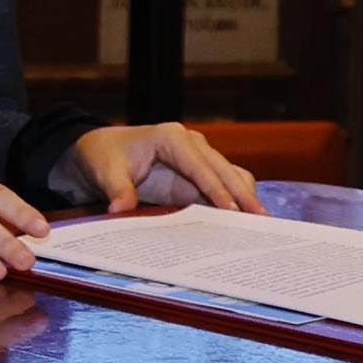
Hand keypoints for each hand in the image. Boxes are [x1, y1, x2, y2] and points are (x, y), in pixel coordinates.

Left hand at [63, 121, 267, 216]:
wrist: (101, 152)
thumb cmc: (104, 156)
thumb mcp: (106, 172)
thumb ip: (117, 190)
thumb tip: (119, 209)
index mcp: (172, 137)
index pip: (200, 165)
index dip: (217, 188)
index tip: (231, 210)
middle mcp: (191, 144)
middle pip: (224, 169)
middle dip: (243, 195)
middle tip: (260, 221)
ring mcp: (198, 159)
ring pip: (232, 176)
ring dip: (245, 198)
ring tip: (259, 224)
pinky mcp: (199, 175)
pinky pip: (223, 187)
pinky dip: (235, 202)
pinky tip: (244, 223)